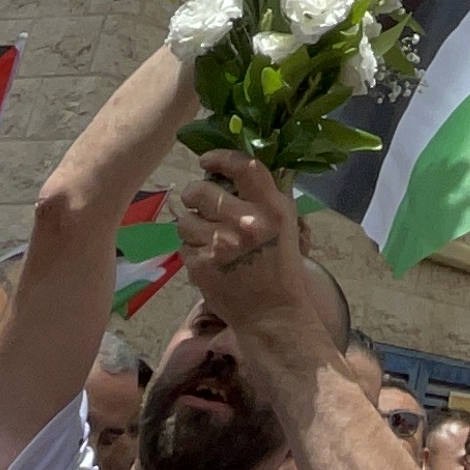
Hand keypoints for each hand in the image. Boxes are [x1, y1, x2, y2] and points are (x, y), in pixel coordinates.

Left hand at [175, 151, 320, 341]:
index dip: (220, 157)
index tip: (207, 160)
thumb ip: (266, 196)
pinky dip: (191, 249)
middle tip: (200, 201)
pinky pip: (183, 246)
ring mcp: (221, 245)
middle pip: (202, 191)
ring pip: (185, 220)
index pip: (244, 166)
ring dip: (191, 225)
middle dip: (196, 194)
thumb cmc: (280, 266)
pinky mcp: (202, 265)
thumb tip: (238, 170)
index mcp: (272, 208)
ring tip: (205, 235)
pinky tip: (208, 257)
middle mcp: (246, 222)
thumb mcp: (287, 225)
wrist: (272, 313)